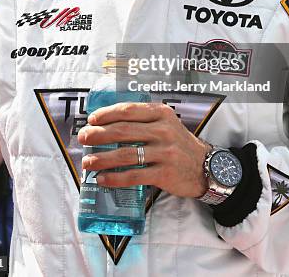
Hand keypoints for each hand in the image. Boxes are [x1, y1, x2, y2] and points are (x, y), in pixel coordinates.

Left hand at [78, 102, 209, 197]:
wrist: (205, 166)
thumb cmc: (179, 143)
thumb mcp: (167, 123)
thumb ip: (144, 120)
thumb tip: (108, 124)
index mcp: (161, 114)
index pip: (128, 110)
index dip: (107, 114)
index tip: (92, 119)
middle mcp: (163, 130)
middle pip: (123, 131)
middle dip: (98, 134)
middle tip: (83, 138)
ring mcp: (165, 152)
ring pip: (126, 154)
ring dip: (102, 158)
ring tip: (87, 161)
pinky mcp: (164, 173)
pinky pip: (134, 175)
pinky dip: (115, 178)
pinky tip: (102, 179)